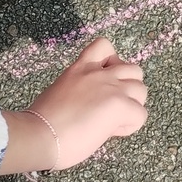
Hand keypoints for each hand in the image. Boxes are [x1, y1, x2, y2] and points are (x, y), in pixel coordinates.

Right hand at [0, 37, 147, 173]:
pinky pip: (140, 114)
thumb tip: (93, 106)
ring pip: (141, 90)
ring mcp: (111, 87)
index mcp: (80, 68)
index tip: (103, 80)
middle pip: (134, 70)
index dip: (112, 62)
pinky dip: (129, 126)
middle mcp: (98, 73)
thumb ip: (80, 91)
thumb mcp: (60, 93)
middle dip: (128, 88)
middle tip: (111, 106)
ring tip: (114, 120)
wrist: (39, 135)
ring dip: (132, 106)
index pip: (105, 46)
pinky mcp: (119, 105)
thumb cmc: (42, 123)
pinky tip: (111, 132)